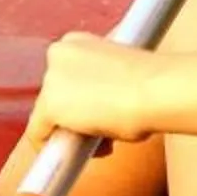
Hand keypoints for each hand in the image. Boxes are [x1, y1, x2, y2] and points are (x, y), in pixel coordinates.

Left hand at [0, 32, 155, 195]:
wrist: (156, 89)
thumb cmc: (153, 82)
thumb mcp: (125, 73)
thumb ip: (105, 84)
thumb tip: (103, 108)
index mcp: (76, 41)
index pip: (67, 75)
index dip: (84, 98)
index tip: (105, 111)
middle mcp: (57, 53)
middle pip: (56, 95)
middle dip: (76, 115)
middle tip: (106, 130)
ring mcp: (50, 79)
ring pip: (49, 116)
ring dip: (72, 131)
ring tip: (104, 140)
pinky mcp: (48, 105)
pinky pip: (40, 134)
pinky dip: (54, 148)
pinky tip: (80, 154)